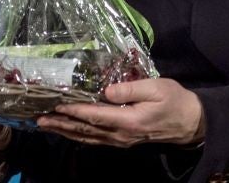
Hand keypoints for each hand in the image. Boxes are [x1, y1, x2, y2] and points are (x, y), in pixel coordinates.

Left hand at [37, 78, 203, 147]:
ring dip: (65, 131)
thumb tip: (106, 91)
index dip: (74, 110)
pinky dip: (78, 135)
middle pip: (85, 130)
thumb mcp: (156, 87)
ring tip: (46, 125)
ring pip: (87, 137)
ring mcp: (120, 140)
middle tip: (39, 118)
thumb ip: (131, 88)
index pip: (94, 115)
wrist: (189, 122)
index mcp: (128, 120)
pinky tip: (69, 131)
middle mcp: (120, 134)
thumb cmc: (174, 100)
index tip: (56, 104)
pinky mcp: (122, 141)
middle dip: (61, 123)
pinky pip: (94, 140)